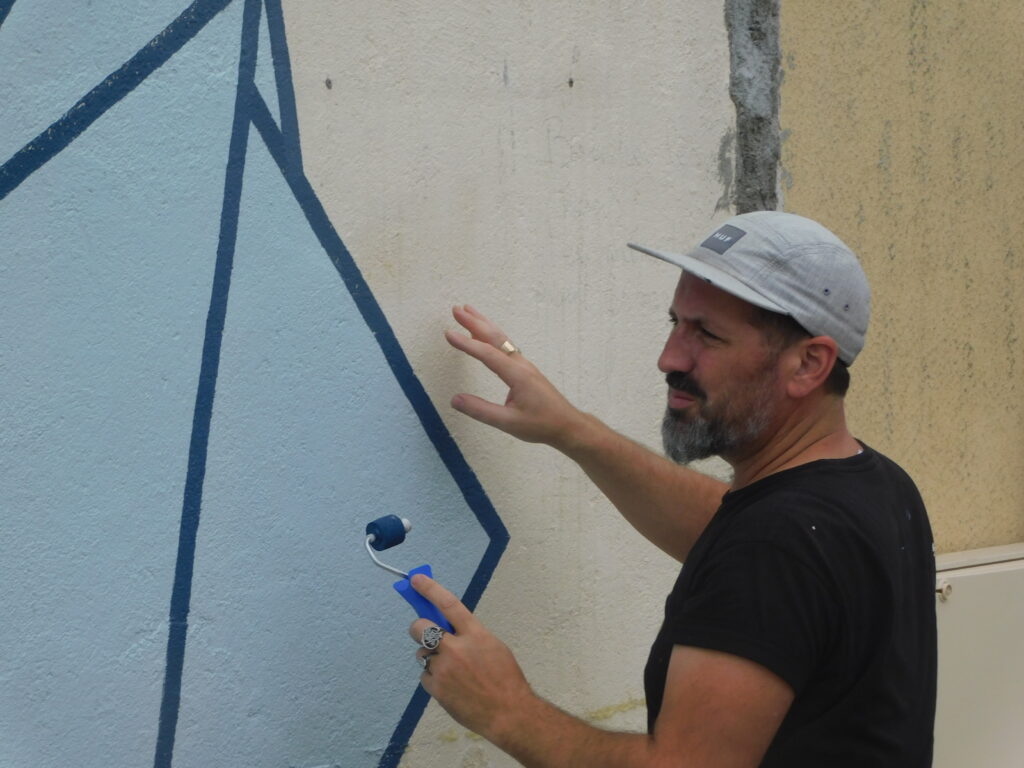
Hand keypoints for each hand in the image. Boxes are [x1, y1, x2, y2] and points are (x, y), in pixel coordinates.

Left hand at [409, 574, 533, 738]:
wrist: (508, 713)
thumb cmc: (505, 678)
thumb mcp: (493, 646)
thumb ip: (470, 634)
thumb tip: (448, 627)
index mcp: (475, 634)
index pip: (448, 604)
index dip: (430, 589)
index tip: (416, 579)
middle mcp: (456, 648)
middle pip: (420, 627)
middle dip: (418, 628)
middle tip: (424, 633)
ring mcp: (444, 669)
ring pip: (422, 654)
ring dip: (431, 658)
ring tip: (450, 670)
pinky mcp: (436, 688)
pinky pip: (425, 676)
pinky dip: (434, 678)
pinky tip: (450, 685)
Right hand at [445, 305, 585, 450]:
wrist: (567, 425)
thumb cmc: (541, 425)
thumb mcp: (508, 423)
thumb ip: (481, 411)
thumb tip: (455, 400)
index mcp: (517, 375)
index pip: (487, 354)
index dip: (466, 343)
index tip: (448, 333)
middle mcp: (521, 365)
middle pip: (495, 338)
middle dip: (475, 322)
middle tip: (457, 309)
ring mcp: (524, 365)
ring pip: (501, 339)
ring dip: (484, 324)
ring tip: (468, 312)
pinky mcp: (525, 370)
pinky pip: (506, 346)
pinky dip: (492, 336)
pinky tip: (486, 336)